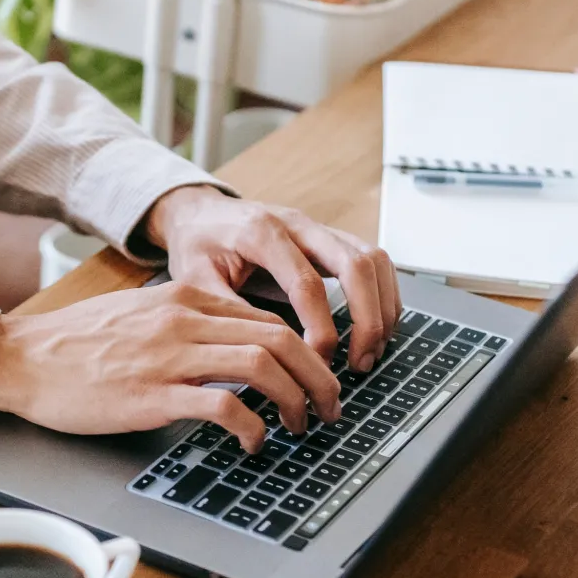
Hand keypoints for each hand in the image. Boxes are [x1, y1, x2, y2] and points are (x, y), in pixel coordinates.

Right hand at [0, 282, 340, 451]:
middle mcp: (184, 320)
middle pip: (280, 338)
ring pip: (263, 366)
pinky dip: (252, 427)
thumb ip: (187, 323)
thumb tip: (234, 345)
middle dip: (319, 376)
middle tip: (331, 406)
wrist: (22, 359)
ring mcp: (169, 357)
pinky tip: (254, 443)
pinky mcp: (152, 395)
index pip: (269, 317)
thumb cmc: (76, 345)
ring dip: (297, 399)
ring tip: (303, 426)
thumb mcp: (140, 315)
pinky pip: (223, 407)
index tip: (318, 378)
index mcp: (184, 299)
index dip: (307, 350)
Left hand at [143, 186, 401, 371]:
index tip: (318, 363)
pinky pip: (373, 261)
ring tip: (371, 351)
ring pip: (374, 259)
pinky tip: (375, 327)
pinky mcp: (329, 238)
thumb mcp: (194, 280)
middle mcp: (298, 224)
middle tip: (360, 363)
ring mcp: (319, 228)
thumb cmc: (196, 245)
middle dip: (367, 319)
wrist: (199, 213)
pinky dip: (383, 295)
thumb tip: (266, 356)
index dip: (321, 328)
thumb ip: (228, 313)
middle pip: (356, 264)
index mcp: (261, 233)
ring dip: (382, 308)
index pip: (307, 283)